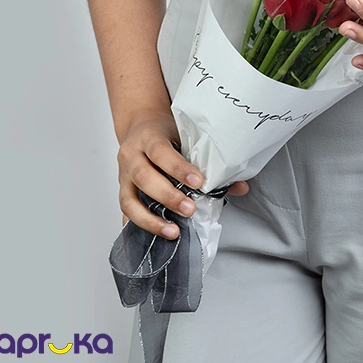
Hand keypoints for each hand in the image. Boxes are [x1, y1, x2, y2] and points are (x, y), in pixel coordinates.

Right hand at [118, 108, 248, 238]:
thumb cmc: (166, 132)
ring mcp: (122, 175)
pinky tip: (152, 236)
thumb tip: (240, 187)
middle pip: (143, 176)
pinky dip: (138, 226)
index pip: (160, 152)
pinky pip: (125, 212)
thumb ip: (210, 160)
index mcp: (149, 137)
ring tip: (172, 230)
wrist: (141, 126)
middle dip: (167, 196)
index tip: (199, 182)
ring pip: (128, 199)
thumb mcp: (187, 137)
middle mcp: (131, 156)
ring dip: (150, 218)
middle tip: (189, 209)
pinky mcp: (122, 191)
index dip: (178, 168)